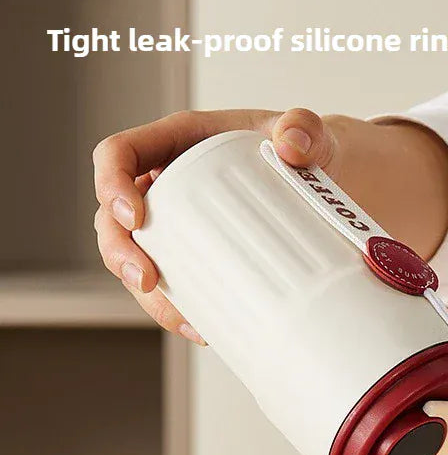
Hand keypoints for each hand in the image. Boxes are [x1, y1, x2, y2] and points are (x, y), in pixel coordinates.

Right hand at [93, 108, 336, 336]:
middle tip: (148, 280)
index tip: (134, 217)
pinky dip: (178, 308)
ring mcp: (176, 219)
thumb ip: (304, 127)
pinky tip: (202, 327)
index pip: (118, 154)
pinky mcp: (195, 252)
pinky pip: (170, 281)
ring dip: (146, 293)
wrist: (328, 179)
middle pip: (112, 217)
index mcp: (177, 140)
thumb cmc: (305, 147)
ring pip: (134, 257)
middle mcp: (166, 180)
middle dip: (119, 253)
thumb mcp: (308, 131)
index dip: (111, 184)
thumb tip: (291, 145)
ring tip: (180, 318)